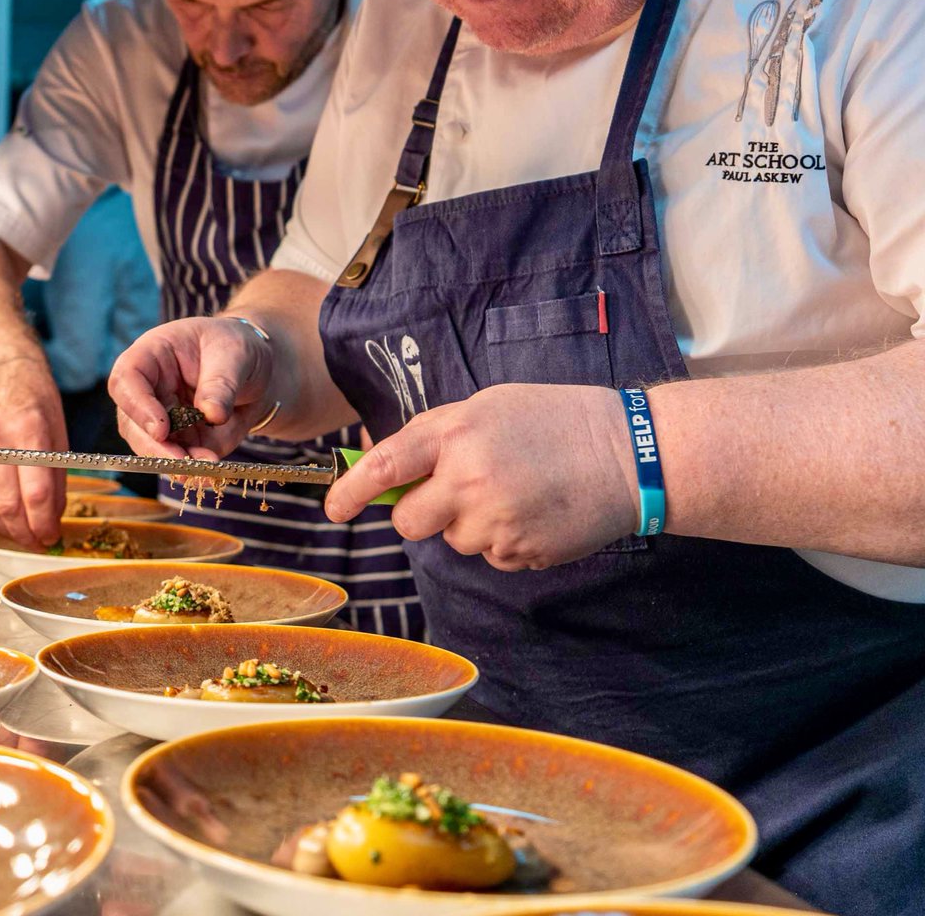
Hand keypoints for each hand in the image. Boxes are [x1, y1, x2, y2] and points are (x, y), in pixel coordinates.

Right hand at [0, 357, 66, 547]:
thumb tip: (53, 517)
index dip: (45, 523)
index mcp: (29, 430)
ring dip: (6, 528)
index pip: (36, 492)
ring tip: (23, 535)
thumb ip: (56, 475)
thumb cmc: (36, 400)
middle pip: (8, 504)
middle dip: (26, 532)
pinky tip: (3, 518)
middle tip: (40, 542)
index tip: (53, 536)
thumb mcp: (59, 431)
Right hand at [108, 317, 274, 459]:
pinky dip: (195, 472)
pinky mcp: (182, 442)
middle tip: (183, 463)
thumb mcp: (235, 353)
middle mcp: (149, 391)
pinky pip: (180, 462)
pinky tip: (212, 475)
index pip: (127, 379)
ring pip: (152, 449)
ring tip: (206, 470)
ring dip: (176, 465)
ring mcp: (163, 420)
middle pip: (132, 423)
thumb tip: (211, 414)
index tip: (161, 429)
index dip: (137, 406)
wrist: (258, 371)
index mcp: (152, 356)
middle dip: (155, 448)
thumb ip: (221, 382)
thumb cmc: (236, 348)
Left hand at [324, 384, 638, 570]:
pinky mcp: (520, 553)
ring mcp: (495, 522)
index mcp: (455, 434)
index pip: (384, 467)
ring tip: (514, 490)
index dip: (350, 490)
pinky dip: (502, 540)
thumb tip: (386, 464)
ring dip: (469, 524)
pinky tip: (533, 510)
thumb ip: (435, 434)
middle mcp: (468, 480)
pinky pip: (490, 555)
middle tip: (452, 492)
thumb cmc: (554, 418)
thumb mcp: (487, 405)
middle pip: (409, 523)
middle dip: (419, 514)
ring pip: (453, 541)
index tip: (333, 509)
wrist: (627, 452)